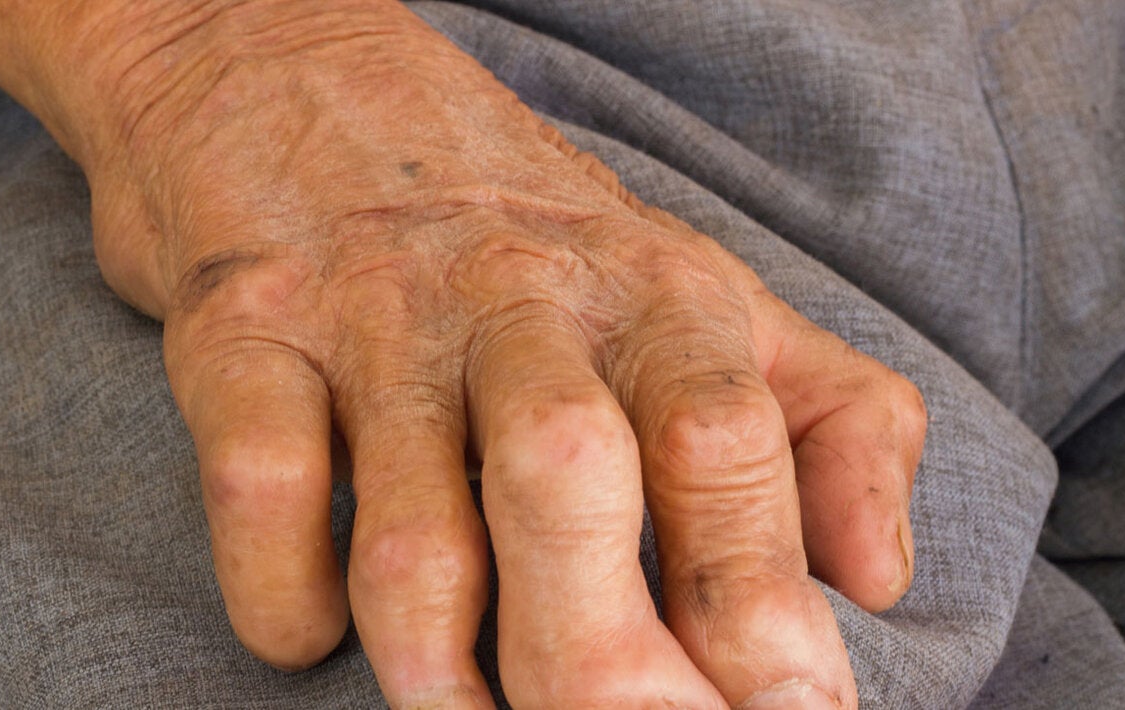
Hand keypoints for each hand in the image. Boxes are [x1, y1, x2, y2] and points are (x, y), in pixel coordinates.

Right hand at [72, 1, 925, 706]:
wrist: (304, 83)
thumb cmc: (530, 234)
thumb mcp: (703, 296)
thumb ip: (829, 420)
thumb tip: (881, 577)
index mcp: (656, 297)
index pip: (726, 447)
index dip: (764, 604)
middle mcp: (520, 300)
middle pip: (573, 485)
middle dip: (605, 665)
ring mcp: (376, 317)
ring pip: (415, 536)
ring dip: (440, 674)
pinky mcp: (243, 333)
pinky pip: (264, 493)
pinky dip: (286, 604)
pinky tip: (315, 632)